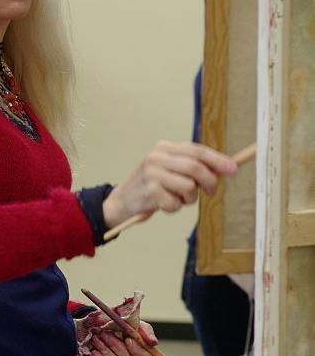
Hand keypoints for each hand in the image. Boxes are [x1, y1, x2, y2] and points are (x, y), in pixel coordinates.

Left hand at [85, 321, 157, 355]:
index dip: (138, 352)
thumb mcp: (133, 322)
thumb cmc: (119, 323)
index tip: (128, 340)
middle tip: (105, 333)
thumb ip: (145, 331)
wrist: (100, 325)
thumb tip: (153, 343)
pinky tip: (94, 351)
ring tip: (96, 338)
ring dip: (105, 350)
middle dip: (115, 345)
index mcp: (141, 350)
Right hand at [102, 141, 236, 228]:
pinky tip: (164, 204)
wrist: (122, 200)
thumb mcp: (169, 169)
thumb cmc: (151, 186)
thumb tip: (223, 169)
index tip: (233, 169)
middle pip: (196, 167)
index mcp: (164, 147)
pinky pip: (176, 203)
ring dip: (189, 198)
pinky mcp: (150, 191)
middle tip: (211, 192)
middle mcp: (157, 157)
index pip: (197, 150)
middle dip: (209, 182)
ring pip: (189, 187)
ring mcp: (152, 173)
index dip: (217, 160)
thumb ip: (191, 166)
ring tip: (177, 198)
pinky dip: (175, 208)